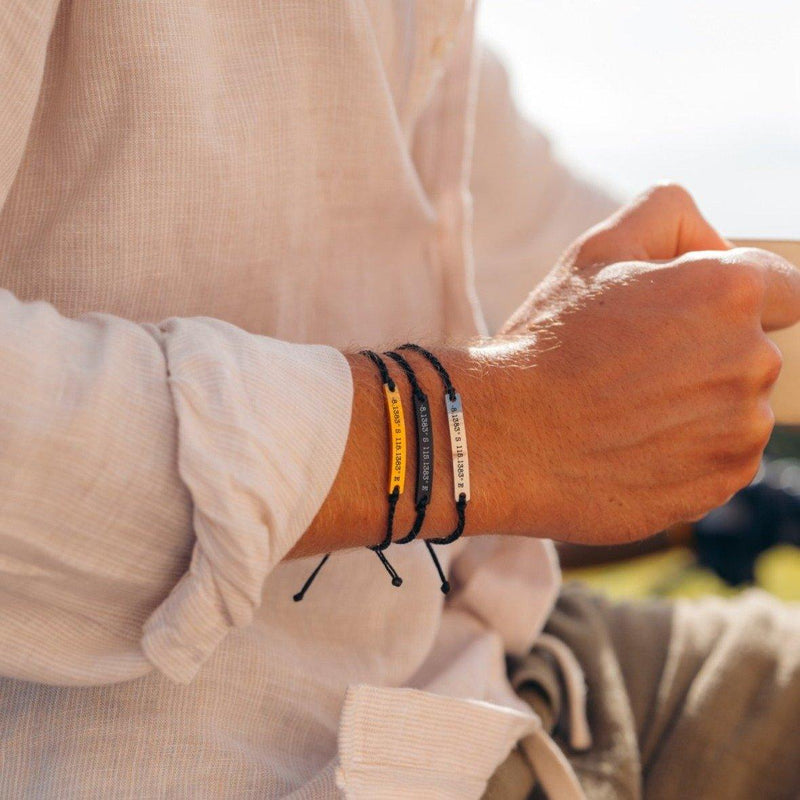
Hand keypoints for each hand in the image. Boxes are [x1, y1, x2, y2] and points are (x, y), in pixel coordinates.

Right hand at [490, 183, 799, 544]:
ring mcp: (740, 431)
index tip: (686, 316)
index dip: (732, 299)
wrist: (504, 437)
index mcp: (730, 292)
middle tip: (630, 366)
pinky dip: (686, 453)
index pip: (785, 288)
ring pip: (737, 408)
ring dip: (697, 407)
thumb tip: (716, 243)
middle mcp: (752, 361)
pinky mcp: (721, 483)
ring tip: (625, 411)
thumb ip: (668, 212)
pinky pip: (721, 459)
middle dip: (705, 353)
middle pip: (753, 351)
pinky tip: (631, 446)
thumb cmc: (547, 343)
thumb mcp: (595, 250)